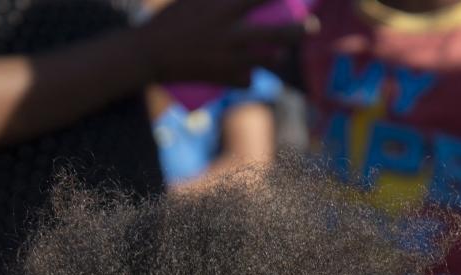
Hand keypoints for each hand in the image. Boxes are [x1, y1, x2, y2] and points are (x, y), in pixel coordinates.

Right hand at [136, 0, 310, 86]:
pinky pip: (247, 80)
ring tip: (279, 54)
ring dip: (277, 57)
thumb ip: (215, 1)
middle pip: (278, 32)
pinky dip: (249, 77)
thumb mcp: (191, 1)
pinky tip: (250, 75)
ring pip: (267, 61)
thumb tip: (238, 3)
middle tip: (311, 27)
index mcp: (223, 7)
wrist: (148, 54)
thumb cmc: (169, 21)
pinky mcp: (223, 78)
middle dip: (300, 30)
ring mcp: (229, 58)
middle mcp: (232, 32)